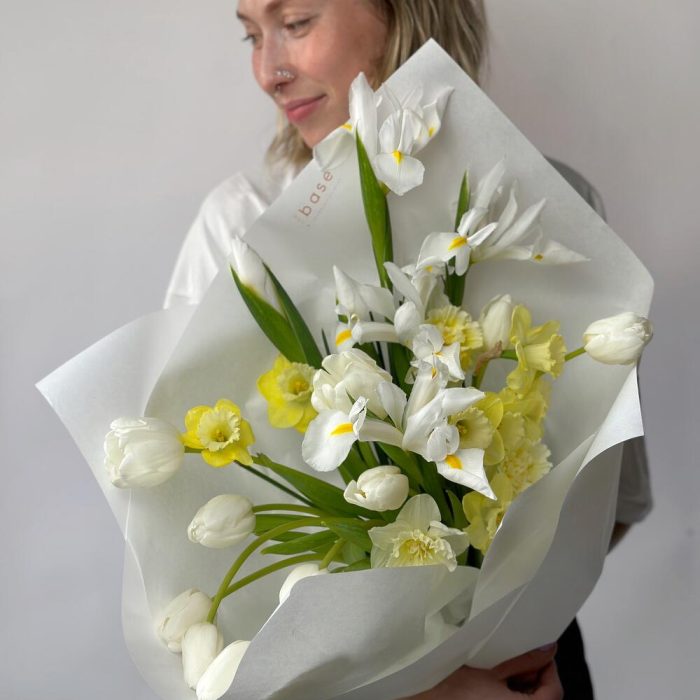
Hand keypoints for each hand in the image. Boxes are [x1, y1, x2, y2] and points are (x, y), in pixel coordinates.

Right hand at [403, 645, 562, 699]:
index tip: (539, 652)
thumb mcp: (493, 669)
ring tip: (502, 669)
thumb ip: (523, 661)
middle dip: (533, 677)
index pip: (553, 691)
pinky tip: (493, 683)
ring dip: (520, 686)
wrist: (424, 696)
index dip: (548, 669)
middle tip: (518, 658)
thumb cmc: (454, 688)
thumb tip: (546, 650)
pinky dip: (508, 694)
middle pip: (541, 698)